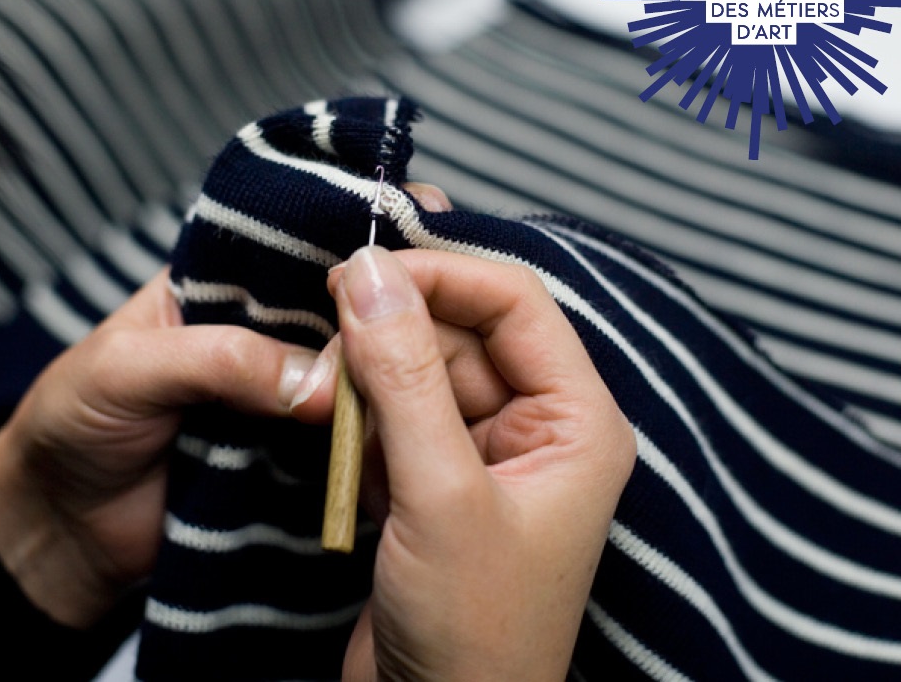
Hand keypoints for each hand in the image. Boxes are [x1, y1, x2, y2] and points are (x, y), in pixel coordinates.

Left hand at [0, 181, 451, 628]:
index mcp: (220, 280)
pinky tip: (415, 424)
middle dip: (388, 299)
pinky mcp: (292, 453)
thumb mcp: (126, 368)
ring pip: (350, 367)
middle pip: (339, 302)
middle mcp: (261, 327)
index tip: (411, 225)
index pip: (294, 237)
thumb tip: (317, 383)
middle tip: (446, 300)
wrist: (62, 530)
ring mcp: (280, 391)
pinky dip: (372, 431)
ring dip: (388, 369)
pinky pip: (341, 434)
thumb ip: (217, 359)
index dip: (350, 227)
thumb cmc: (72, 424)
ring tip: (448, 363)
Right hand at [299, 246, 634, 681]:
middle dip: (392, 326)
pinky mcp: (433, 482)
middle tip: (327, 324)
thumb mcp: (440, 496)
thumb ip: (404, 379)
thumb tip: (369, 274)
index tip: (362, 267)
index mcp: (576, 421)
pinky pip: (392, 415)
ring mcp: (481, 455)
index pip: (514, 302)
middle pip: (459, 330)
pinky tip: (329, 424)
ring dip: (365, 373)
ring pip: (417, 370)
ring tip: (324, 392)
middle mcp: (536, 427)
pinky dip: (356, 414)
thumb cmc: (475, 634)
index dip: (441, 274)